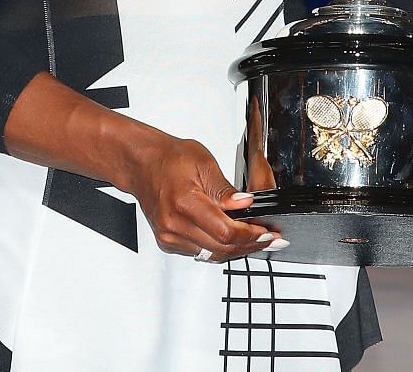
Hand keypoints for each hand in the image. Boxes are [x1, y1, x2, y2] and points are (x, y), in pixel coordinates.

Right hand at [128, 136, 281, 261]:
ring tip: (255, 240)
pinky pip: (200, 252)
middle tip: (270, 239)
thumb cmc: (169, 159)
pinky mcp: (167, 241)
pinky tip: (231, 239)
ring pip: (212, 254)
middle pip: (221, 248)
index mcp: (184, 202)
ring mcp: (168, 235)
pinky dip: (218, 248)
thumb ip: (226, 189)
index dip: (251, 235)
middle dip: (250, 244)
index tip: (267, 232)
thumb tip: (246, 204)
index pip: (225, 231)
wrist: (143, 164)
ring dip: (236, 249)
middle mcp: (173, 223)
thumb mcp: (204, 163)